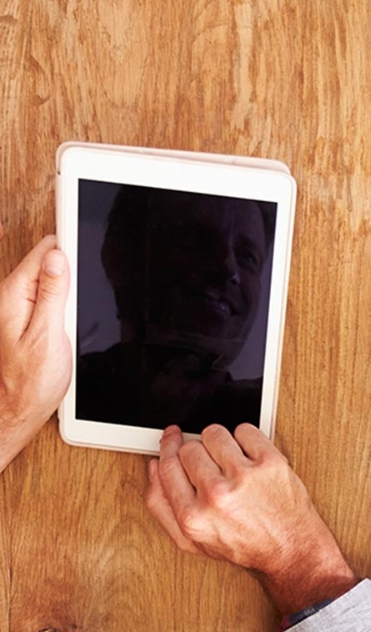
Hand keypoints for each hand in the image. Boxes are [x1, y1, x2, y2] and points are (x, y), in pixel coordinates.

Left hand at [0, 232, 71, 472]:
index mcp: (15, 296)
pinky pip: (48, 294)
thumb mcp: (48, 335)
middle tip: (97, 254)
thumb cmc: (31, 382)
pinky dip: (66, 295)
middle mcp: (13, 298)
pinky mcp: (28, 319)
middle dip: (71, 258)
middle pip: (47, 261)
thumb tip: (59, 258)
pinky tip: (76, 303)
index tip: (84, 220)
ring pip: (50, 278)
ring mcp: (19, 308)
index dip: (68, 238)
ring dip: (70, 278)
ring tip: (88, 279)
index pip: (44, 252)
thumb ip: (53, 294)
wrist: (18, 410)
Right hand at [145, 424, 356, 614]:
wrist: (289, 547)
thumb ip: (163, 506)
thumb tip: (155, 466)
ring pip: (214, 433)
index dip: (167, 447)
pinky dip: (245, 439)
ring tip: (230, 460)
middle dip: (197, 452)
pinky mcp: (270, 463)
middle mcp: (217, 496)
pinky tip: (248, 456)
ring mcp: (245, 477)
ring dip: (219, 442)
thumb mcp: (193, 541)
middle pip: (189, 448)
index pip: (167, 466)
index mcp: (193, 516)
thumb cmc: (245, 545)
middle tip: (211, 464)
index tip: (171, 437)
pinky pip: (245, 430)